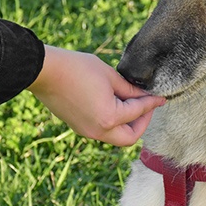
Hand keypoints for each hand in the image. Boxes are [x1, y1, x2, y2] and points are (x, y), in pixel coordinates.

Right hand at [27, 45, 164, 145]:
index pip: (138, 112)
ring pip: (115, 137)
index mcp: (109, 117)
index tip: (161, 97)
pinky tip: (115, 105)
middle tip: (146, 106)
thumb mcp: (109, 75)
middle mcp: (98, 131)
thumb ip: (129, 89)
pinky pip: (102, 131)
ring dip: (127, 124)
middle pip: (129, 137)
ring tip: (131, 104)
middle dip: (142, 123)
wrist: (45, 71)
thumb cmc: (77, 68)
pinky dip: (113, 123)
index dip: (152, 103)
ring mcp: (87, 131)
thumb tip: (143, 95)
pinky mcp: (78, 127)